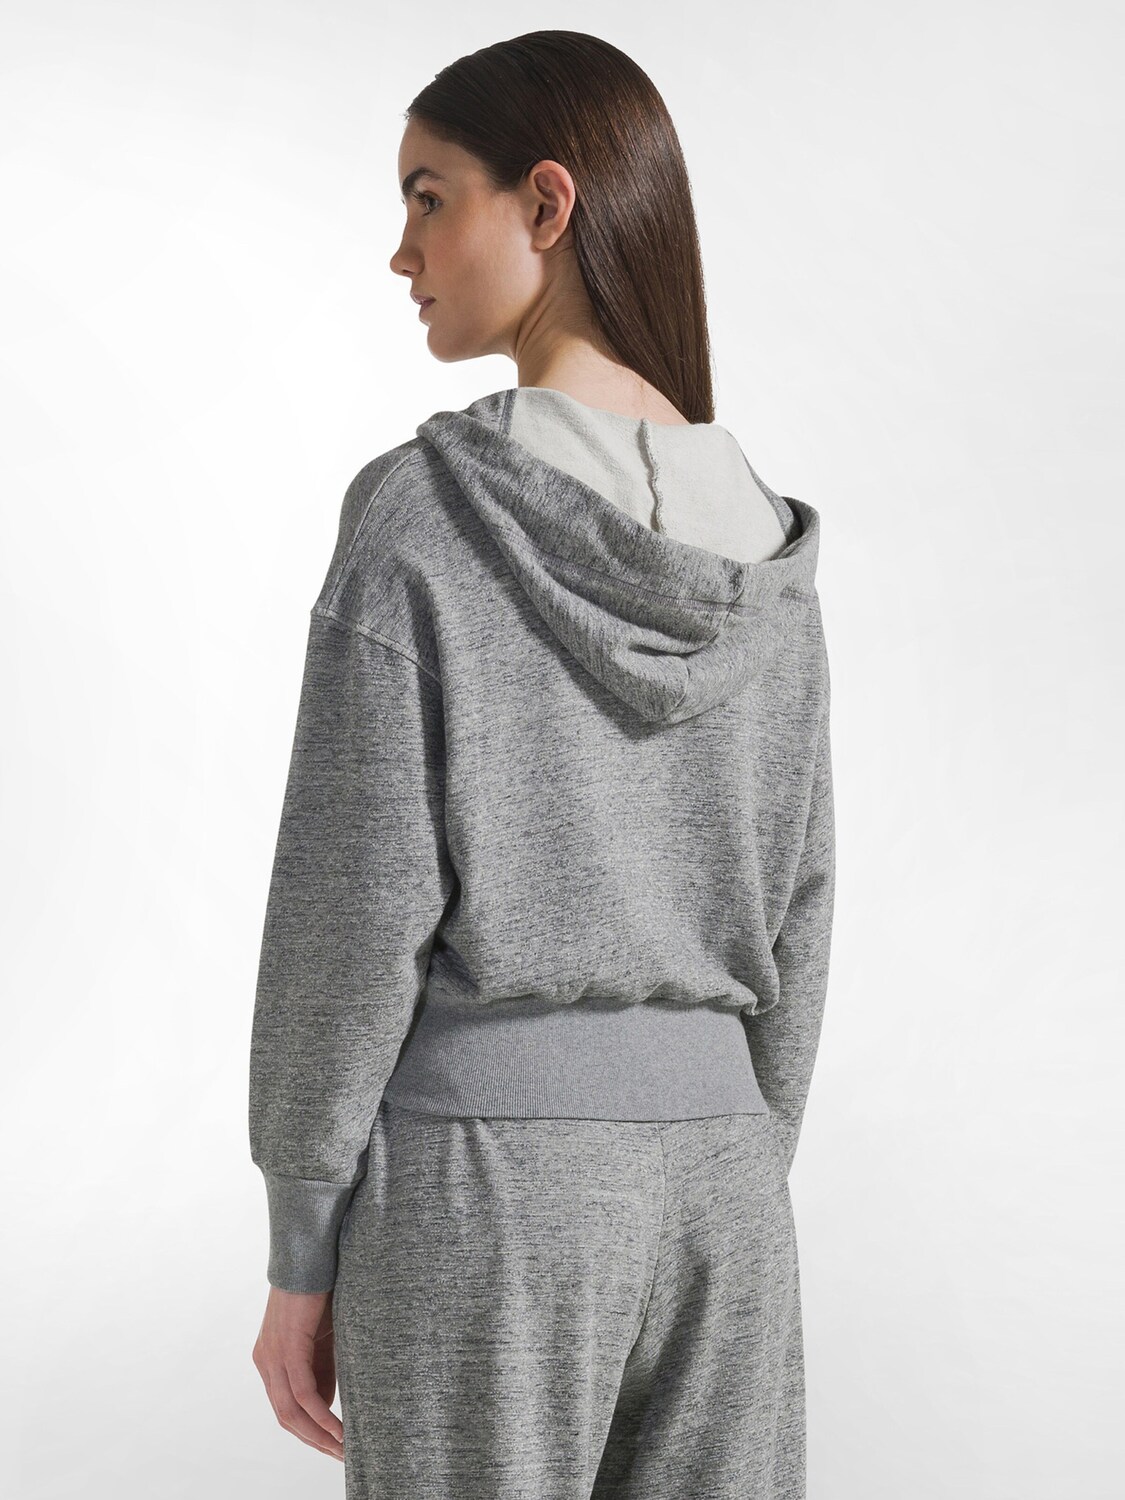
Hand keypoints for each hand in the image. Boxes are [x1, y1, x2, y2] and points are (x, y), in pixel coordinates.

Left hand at [252, 1286, 344, 1460]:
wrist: (312, 1257)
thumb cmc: (320, 1292)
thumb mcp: (322, 1339)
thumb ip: (321, 1369)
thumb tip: (326, 1403)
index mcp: (270, 1359)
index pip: (285, 1408)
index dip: (308, 1430)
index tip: (333, 1444)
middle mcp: (265, 1362)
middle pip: (285, 1416)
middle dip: (313, 1440)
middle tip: (340, 1455)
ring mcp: (273, 1357)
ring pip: (291, 1411)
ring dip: (318, 1434)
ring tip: (342, 1449)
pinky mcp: (287, 1349)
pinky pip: (303, 1394)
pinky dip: (321, 1415)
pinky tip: (339, 1429)